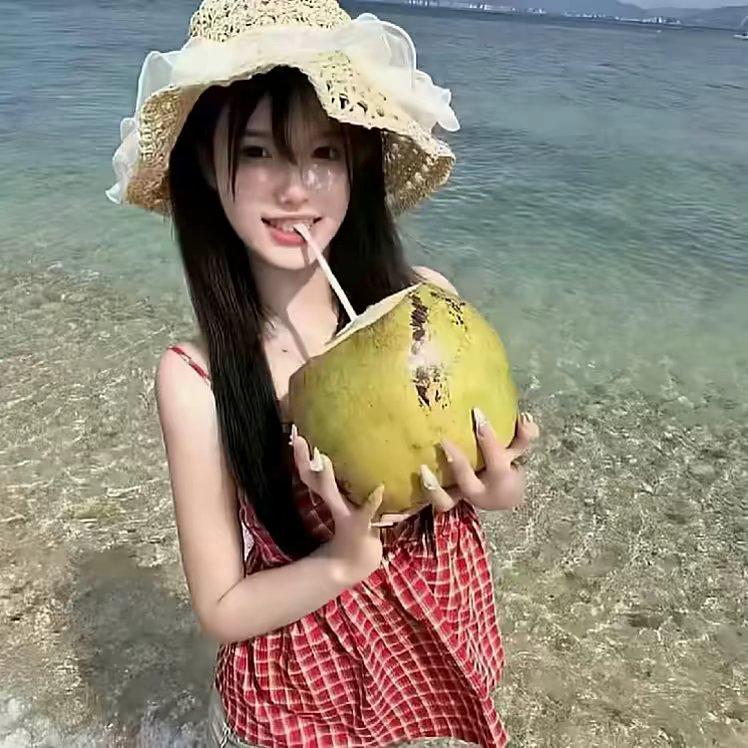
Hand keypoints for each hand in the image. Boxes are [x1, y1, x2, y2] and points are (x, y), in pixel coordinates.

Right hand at [291, 429, 384, 584]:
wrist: (359, 560)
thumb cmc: (356, 525)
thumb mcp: (347, 501)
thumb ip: (343, 483)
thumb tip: (341, 456)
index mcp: (330, 495)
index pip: (309, 473)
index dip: (300, 456)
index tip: (294, 434)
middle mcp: (333, 503)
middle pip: (313, 480)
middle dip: (304, 461)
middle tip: (297, 440)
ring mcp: (344, 513)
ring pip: (331, 494)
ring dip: (326, 478)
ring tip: (324, 459)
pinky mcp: (361, 525)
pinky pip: (367, 511)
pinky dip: (372, 500)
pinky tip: (380, 488)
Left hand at [416, 410, 539, 512]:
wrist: (503, 496)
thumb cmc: (508, 464)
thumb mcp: (519, 450)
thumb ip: (524, 434)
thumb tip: (524, 417)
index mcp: (500, 478)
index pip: (496, 460)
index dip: (488, 438)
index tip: (477, 413)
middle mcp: (480, 491)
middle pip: (468, 481)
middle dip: (457, 463)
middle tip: (444, 441)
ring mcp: (462, 498)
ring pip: (445, 501)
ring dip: (433, 488)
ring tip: (422, 469)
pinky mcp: (448, 500)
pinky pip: (435, 500)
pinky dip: (426, 491)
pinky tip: (415, 473)